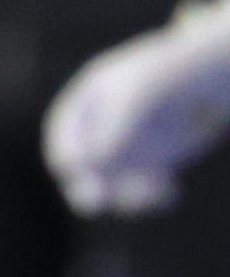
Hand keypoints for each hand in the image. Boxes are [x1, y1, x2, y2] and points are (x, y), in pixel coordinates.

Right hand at [44, 0, 229, 215]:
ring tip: (152, 191)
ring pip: (114, 183)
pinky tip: (170, 191)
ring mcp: (128, 147)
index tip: (75, 168)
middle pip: (83, 164)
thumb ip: (115, 125)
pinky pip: (144, 189)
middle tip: (91, 203)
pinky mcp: (154, 163)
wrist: (213, 76)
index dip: (67, 151)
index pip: (64, 131)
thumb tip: (95, 163)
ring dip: (126, 196)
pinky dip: (153, 197)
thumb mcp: (140, 92)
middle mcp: (104, 128)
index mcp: (88, 100)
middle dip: (85, 184)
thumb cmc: (172, 73)